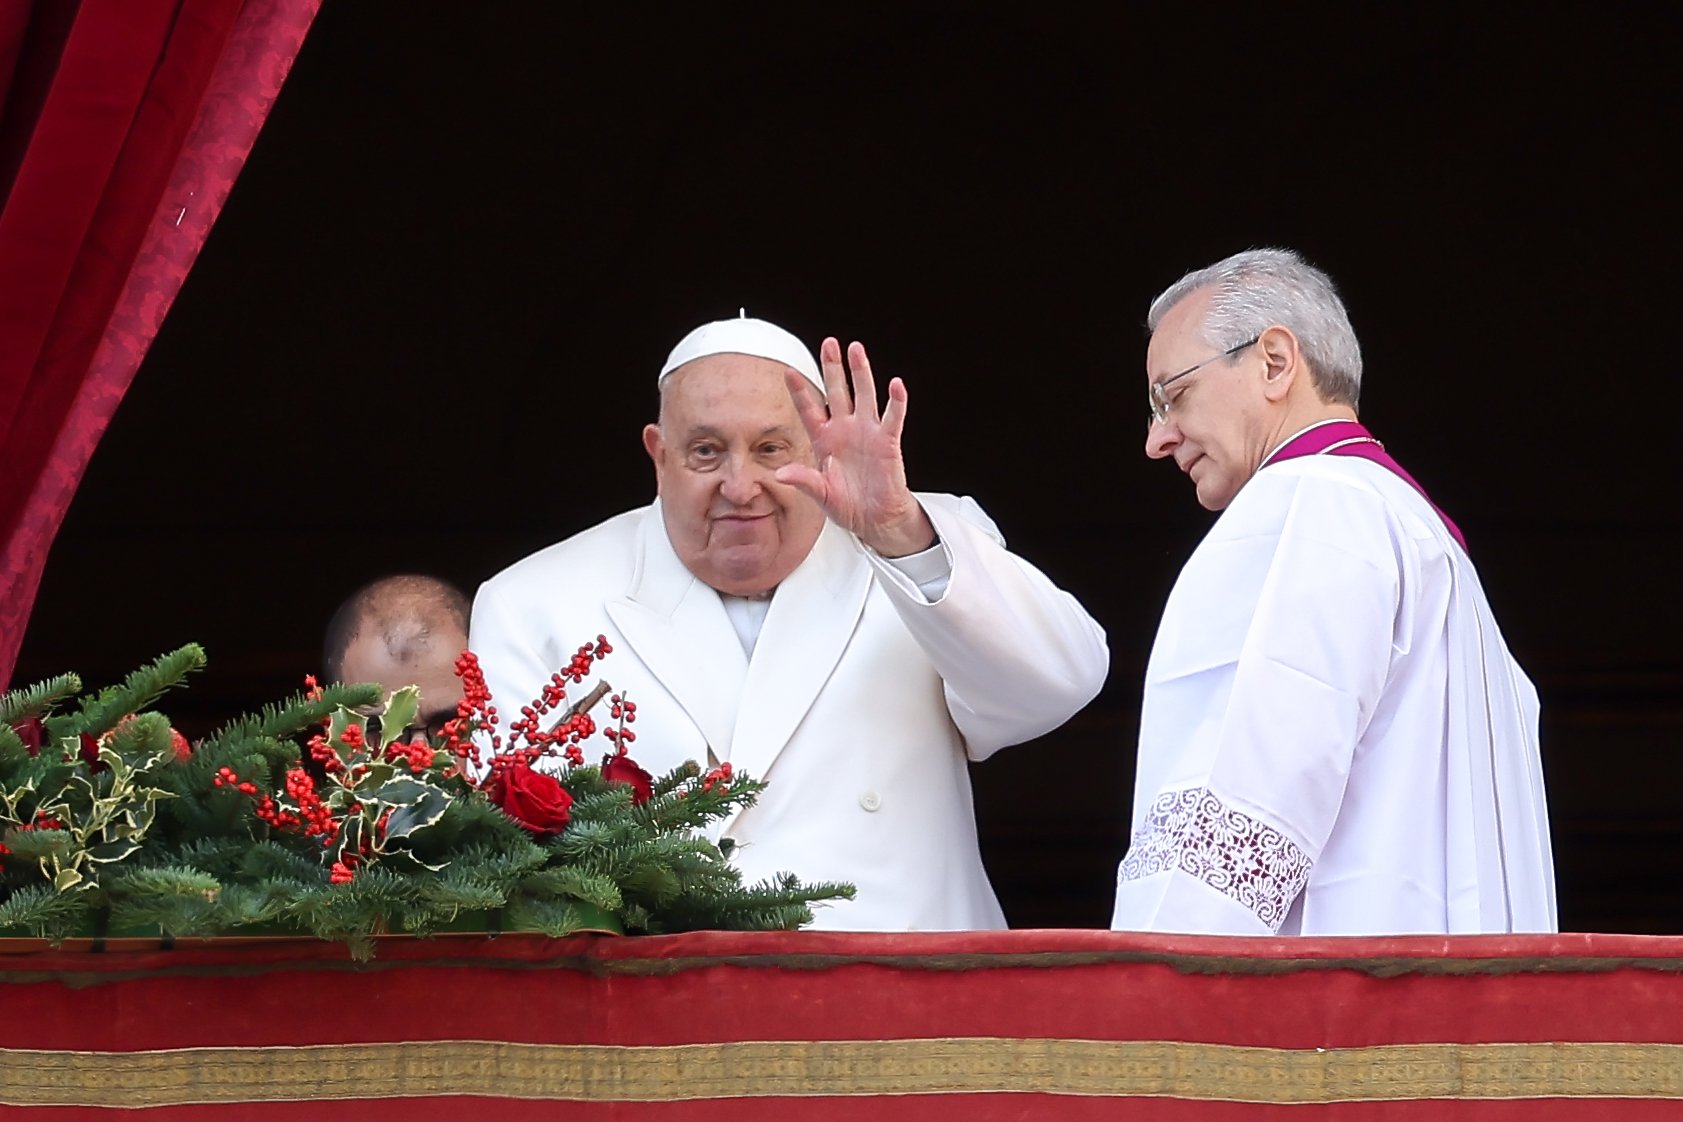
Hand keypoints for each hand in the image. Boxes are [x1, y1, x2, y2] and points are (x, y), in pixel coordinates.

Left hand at [775, 337, 935, 556]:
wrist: (874, 519)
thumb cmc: (846, 505)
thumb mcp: (820, 495)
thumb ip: (803, 480)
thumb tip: (781, 472)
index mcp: (824, 440)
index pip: (809, 410)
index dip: (800, 391)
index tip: (789, 371)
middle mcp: (844, 430)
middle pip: (837, 392)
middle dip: (832, 367)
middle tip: (829, 343)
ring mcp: (867, 432)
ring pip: (864, 395)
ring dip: (861, 373)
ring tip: (856, 349)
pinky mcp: (887, 442)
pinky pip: (892, 418)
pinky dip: (895, 402)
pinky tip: (895, 384)